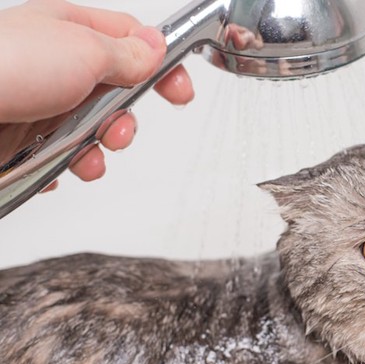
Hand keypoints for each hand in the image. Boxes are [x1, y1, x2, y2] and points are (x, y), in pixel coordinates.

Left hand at [0, 0, 194, 188]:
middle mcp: (54, 65)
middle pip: (114, 93)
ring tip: (88, 157)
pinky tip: (55, 165)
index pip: (132, 41)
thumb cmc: (3, 67)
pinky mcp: (20, 139)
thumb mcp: (85, 51)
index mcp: (70, 30)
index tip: (181, 91)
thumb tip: (155, 49)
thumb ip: (128, 54)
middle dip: (125, 119)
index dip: (162, 65)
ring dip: (98, 150)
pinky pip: (59, 156)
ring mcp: (37, 103)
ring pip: (90, 131)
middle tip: (119, 131)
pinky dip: (64, 165)